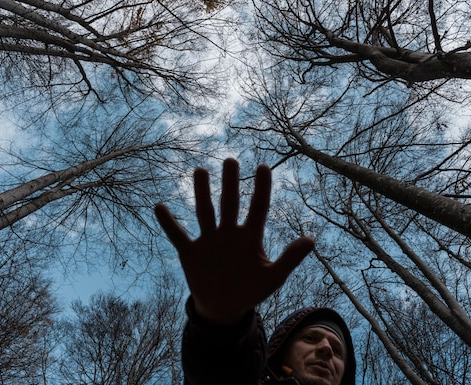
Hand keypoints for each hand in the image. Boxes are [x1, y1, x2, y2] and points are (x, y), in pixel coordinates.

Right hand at [155, 158, 313, 324]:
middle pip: (229, 203)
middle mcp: (228, 233)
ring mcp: (209, 241)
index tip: (264, 167)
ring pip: (205, 212)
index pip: (258, 208)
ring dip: (202, 193)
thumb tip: (311, 240)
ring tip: (200, 171)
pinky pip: (178, 235)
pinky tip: (160, 207)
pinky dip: (168, 223)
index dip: (261, 189)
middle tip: (230, 161)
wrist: (224, 309)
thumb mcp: (273, 277)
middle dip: (230, 183)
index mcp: (250, 237)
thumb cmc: (251, 290)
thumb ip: (290, 259)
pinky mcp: (190, 253)